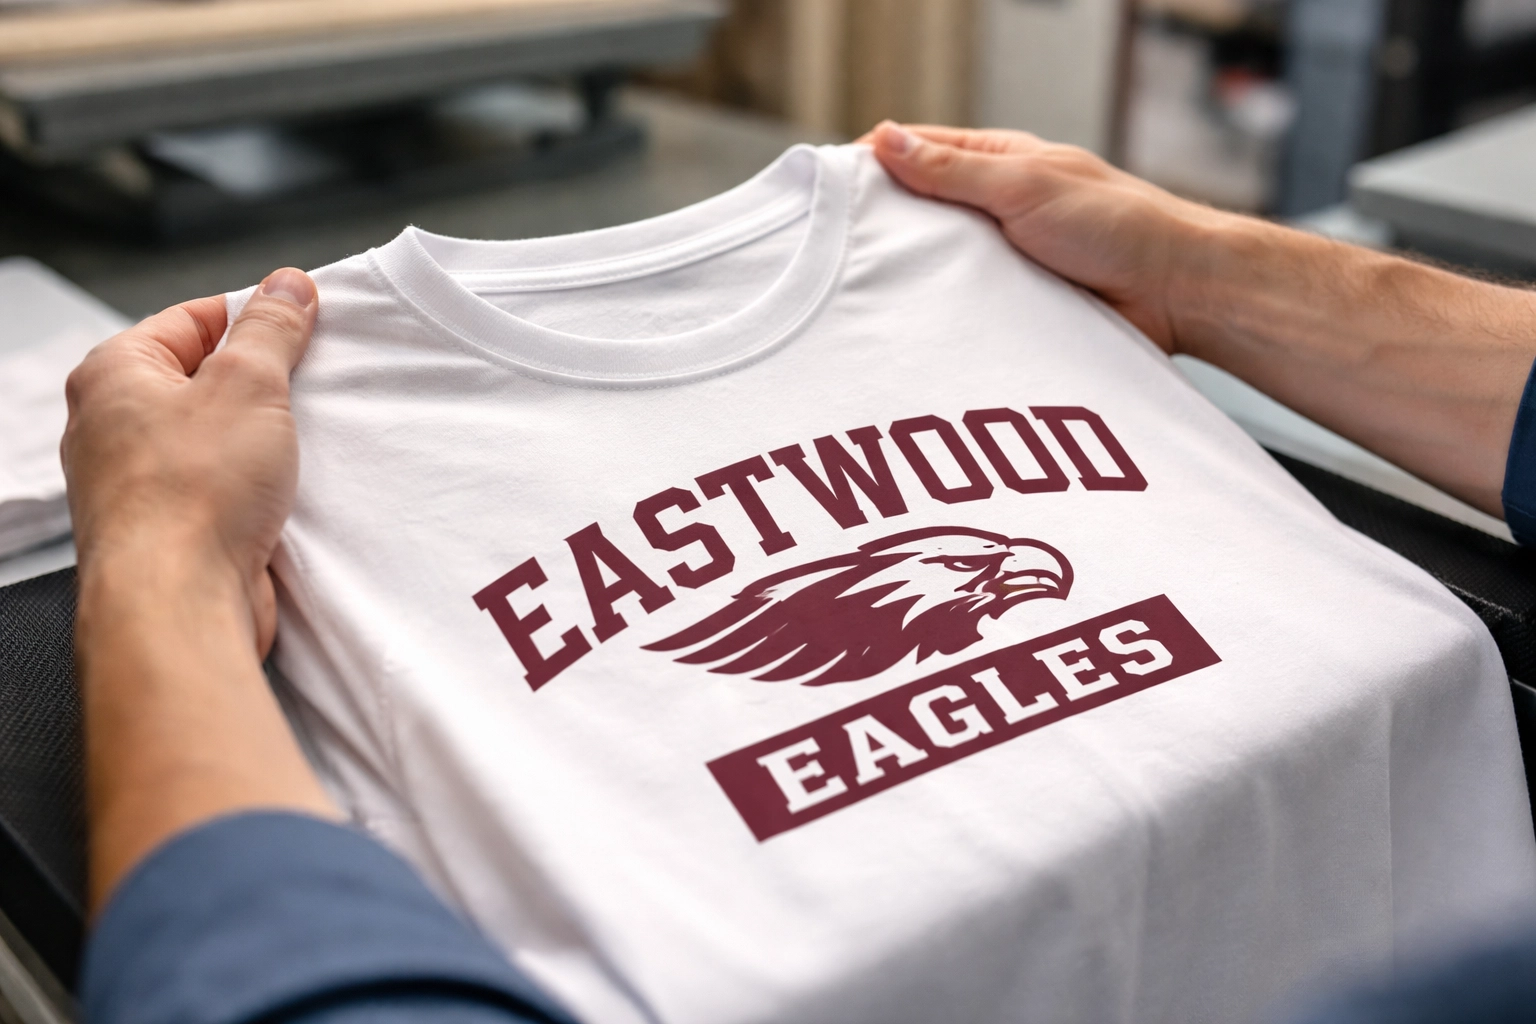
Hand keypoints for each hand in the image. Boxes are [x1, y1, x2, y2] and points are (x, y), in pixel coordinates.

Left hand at [63, 269, 338, 908]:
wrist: (179, 604)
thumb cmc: (190, 496)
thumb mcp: (250, 384)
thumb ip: (272, 329)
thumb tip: (286, 287)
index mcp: (114, 375)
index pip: (192, 320)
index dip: (254, 317)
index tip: (304, 321)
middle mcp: (113, 428)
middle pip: (205, 381)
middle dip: (265, 385)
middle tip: (311, 388)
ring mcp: (139, 485)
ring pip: (218, 441)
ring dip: (266, 442)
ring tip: (302, 444)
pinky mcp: (171, 533)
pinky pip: (224, 491)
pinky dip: (259, 489)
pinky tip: (289, 493)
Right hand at [865, 121, 1239, 353]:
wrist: (1177, 295)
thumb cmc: (1117, 225)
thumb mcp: (1023, 186)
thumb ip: (952, 170)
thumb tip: (886, 138)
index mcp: (1000, 165)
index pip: (918, 153)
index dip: (870, 166)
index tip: (825, 192)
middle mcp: (998, 210)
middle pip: (919, 215)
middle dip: (880, 231)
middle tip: (831, 255)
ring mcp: (1004, 261)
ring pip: (938, 267)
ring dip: (910, 280)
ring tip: (862, 298)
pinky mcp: (1015, 309)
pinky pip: (964, 310)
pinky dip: (940, 318)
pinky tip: (911, 331)